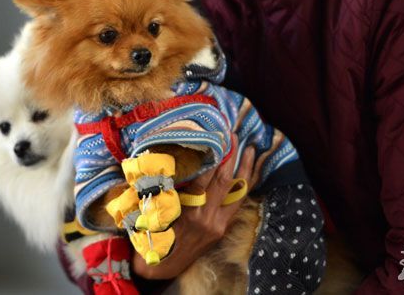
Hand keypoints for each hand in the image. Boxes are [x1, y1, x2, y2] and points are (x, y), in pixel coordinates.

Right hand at [132, 135, 257, 278]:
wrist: (161, 267)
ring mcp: (217, 224)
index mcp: (187, 211)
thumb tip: (159, 160)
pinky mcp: (222, 229)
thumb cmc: (152, 235)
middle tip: (233, 135)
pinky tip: (250, 173)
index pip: (204, 177)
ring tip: (251, 149)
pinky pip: (238, 203)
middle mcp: (206, 217)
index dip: (211, 156)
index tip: (215, 136)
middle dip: (231, 156)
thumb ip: (161, 188)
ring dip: (245, 169)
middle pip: (224, 180)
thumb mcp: (152, 210)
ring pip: (237, 192)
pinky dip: (244, 186)